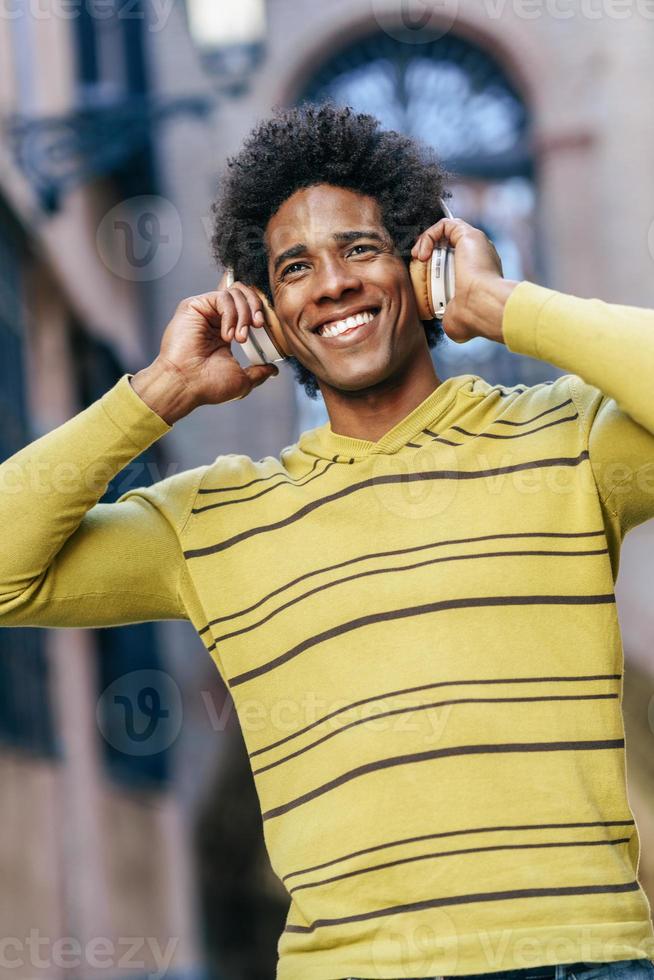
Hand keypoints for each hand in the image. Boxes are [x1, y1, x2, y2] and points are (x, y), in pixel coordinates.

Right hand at [132, 274, 277, 422]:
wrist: (186, 385)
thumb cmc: (208, 386)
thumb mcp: (242, 379)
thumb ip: (258, 371)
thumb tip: (273, 369)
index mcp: (224, 332)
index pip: (246, 307)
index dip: (258, 312)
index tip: (263, 328)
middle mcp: (214, 319)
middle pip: (242, 293)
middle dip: (255, 306)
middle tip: (257, 326)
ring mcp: (204, 311)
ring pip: (234, 293)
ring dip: (244, 313)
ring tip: (240, 338)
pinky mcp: (194, 306)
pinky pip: (222, 297)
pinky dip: (231, 314)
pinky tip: (227, 335)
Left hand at [411, 217, 518, 343]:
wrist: (481, 306)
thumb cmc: (471, 316)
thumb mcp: (453, 318)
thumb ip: (447, 313)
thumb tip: (443, 318)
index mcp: (478, 275)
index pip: (455, 262)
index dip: (436, 266)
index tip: (423, 277)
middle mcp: (479, 256)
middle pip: (450, 244)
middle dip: (430, 252)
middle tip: (417, 266)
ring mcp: (475, 244)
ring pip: (446, 232)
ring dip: (426, 242)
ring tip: (418, 258)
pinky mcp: (468, 234)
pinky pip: (444, 225)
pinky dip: (429, 236)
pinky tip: (422, 254)